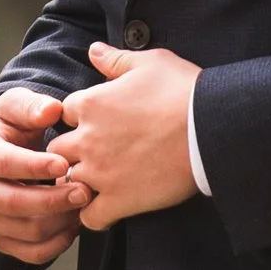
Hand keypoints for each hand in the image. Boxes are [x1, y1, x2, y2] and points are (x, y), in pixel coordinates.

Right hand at [0, 89, 88, 264]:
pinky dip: (58, 243)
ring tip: (83, 203)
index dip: (34, 166)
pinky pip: (33, 253)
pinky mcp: (1, 240)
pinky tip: (73, 223)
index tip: (63, 163)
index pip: (4, 164)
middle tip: (85, 190)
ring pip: (28, 231)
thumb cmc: (6, 129)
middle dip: (54, 200)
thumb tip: (52, 110)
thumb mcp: (13, 107)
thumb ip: (31, 106)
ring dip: (61, 221)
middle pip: (15, 204)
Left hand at [52, 43, 201, 230]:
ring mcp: (100, 172)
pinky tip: (108, 207)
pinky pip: (89, 218)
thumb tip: (94, 51)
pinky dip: (94, 215)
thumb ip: (115, 59)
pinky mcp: (119, 200)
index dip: (79, 119)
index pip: (64, 113)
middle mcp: (87, 139)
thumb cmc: (184, 90)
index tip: (96, 124)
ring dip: (79, 183)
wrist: (211, 127)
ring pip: (68, 183)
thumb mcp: (149, 63)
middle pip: (59, 149)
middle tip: (94, 154)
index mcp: (90, 104)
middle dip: (72, 151)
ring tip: (99, 183)